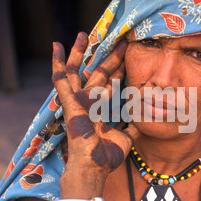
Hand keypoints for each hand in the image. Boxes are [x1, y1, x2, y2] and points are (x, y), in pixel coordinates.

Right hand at [52, 32, 139, 181]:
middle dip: (110, 58)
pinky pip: (60, 78)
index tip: (129, 56)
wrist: (94, 166)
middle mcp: (88, 102)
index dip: (120, 70)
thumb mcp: (126, 138)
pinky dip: (57, 61)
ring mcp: (77, 101)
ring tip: (83, 34)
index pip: (110, 84)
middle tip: (120, 42)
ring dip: (80, 53)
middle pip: (98, 73)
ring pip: (77, 71)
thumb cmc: (107, 156)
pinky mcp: (69, 101)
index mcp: (100, 110)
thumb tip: (144, 122)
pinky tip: (55, 45)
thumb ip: (133, 128)